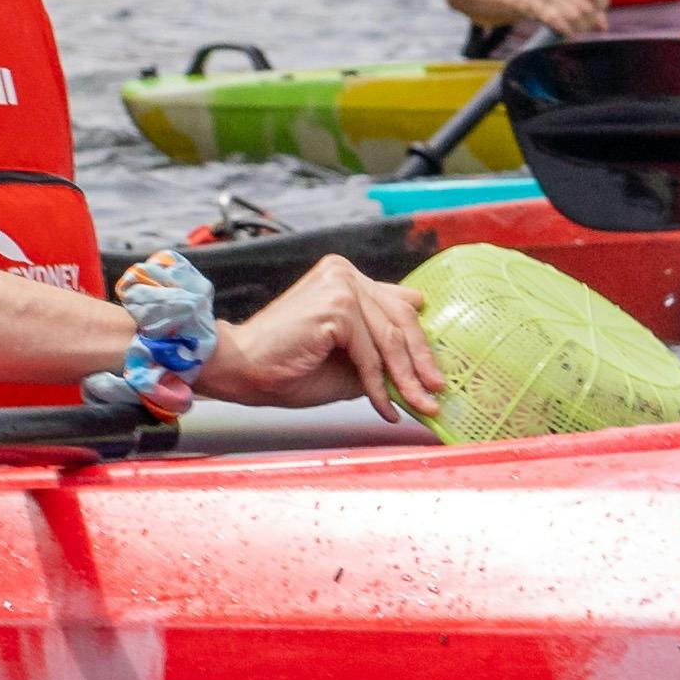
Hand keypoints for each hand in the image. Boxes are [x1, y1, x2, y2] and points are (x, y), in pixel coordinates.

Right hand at [199, 254, 447, 422]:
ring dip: (407, 380)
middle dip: (422, 362)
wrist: (244, 369)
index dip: (420, 342)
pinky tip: (384, 407)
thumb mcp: (349, 359)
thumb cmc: (289, 366)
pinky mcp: (336, 306)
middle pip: (401, 320)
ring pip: (390, 339)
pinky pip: (371, 353)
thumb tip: (423, 367)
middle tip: (436, 394)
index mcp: (345, 277)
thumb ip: (380, 352)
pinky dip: (380, 385)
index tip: (434, 374)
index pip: (398, 306)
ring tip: (419, 406)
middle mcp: (345, 273)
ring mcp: (340, 285)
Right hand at [515, 0, 619, 40]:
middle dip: (588, 22)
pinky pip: (554, 19)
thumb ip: (592, 9)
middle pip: (587, 8)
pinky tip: (568, 34)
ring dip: (577, 28)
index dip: (602, 4)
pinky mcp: (532, 5)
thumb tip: (603, 27)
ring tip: (574, 30)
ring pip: (574, 15)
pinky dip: (565, 29)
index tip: (598, 11)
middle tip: (583, 26)